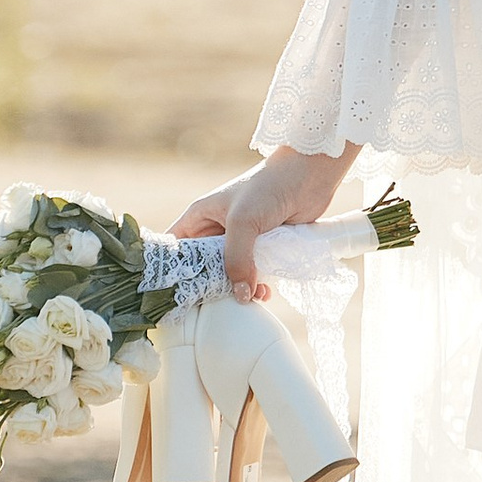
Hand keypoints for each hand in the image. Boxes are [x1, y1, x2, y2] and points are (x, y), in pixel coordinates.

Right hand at [168, 146, 355, 301]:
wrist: (309, 176)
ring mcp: (240, 240)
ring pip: (229, 274)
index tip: (176, 296)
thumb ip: (237, 259)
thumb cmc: (268, 188)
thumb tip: (240, 295)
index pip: (175, 248)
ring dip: (238, 289)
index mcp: (200, 217)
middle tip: (219, 304)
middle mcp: (216, 230)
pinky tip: (265, 292)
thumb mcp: (243, 222)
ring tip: (249, 297)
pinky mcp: (262, 247)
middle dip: (210, 286)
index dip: (172, 271)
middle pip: (202, 268)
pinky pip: (252, 273)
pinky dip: (256, 285)